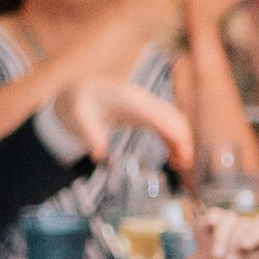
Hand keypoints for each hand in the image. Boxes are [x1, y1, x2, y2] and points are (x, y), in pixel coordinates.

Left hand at [51, 74, 190, 169]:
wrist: (75, 91)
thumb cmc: (76, 102)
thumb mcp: (76, 117)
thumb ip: (89, 134)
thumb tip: (98, 154)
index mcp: (131, 99)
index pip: (162, 117)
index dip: (177, 136)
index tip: (183, 157)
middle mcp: (143, 100)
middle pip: (174, 118)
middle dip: (184, 141)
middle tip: (184, 167)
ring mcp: (145, 106)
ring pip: (173, 122)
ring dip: (181, 142)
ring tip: (180, 166)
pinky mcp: (144, 113)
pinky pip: (165, 126)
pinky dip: (172, 140)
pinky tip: (172, 157)